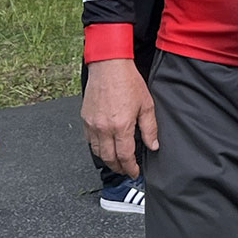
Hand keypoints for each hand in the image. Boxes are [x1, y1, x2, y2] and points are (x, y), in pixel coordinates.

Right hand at [81, 59, 155, 179]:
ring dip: (107, 159)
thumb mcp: (146, 105)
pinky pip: (89, 140)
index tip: (135, 172)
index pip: (125, 156)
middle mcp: (104, 128)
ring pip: (97, 151)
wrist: (109, 65)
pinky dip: (97, 147)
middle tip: (126, 170)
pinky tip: (104, 146)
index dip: (131, 168)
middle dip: (119, 168)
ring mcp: (92, 124)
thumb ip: (149, 128)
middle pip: (109, 158)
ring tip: (116, 162)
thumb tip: (153, 145)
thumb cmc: (128, 82)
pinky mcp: (85, 118)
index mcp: (121, 126)